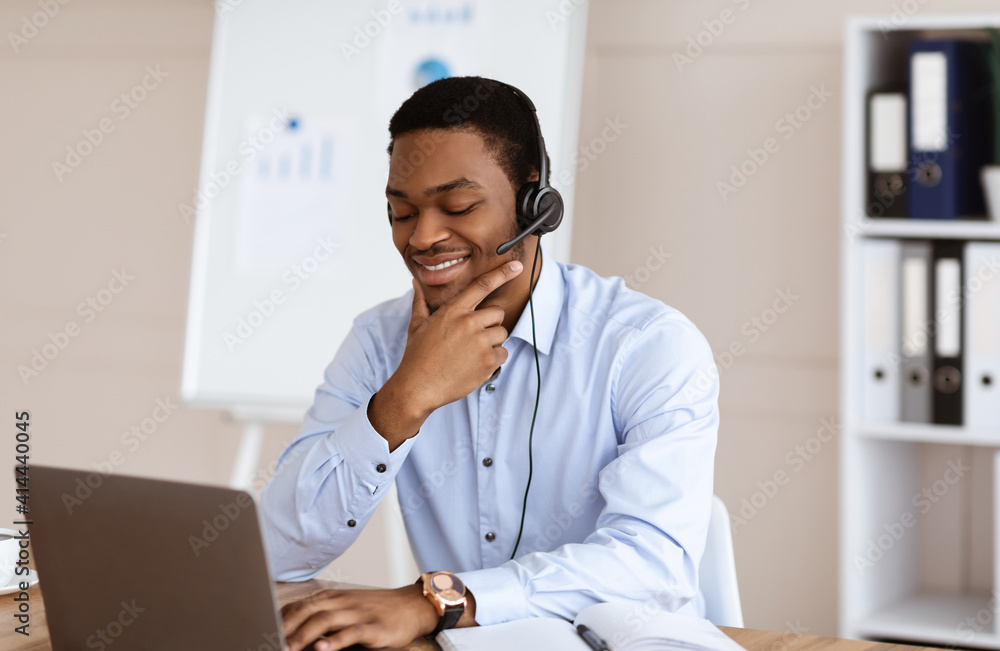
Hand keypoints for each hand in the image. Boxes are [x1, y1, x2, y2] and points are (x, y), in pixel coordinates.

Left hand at [281, 583, 472, 650]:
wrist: (413, 606)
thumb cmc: (377, 610)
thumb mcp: (348, 608)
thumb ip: (323, 615)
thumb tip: (294, 631)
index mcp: (334, 597)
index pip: (301, 604)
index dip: (280, 618)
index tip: (263, 631)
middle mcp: (343, 602)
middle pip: (308, 609)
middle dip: (286, 627)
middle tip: (269, 641)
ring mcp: (359, 613)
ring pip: (326, 619)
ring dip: (304, 634)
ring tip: (288, 647)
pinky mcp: (374, 627)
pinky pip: (352, 632)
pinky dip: (335, 640)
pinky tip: (322, 648)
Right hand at [395, 260, 522, 413]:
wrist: (418, 387)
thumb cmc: (417, 356)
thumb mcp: (416, 326)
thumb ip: (421, 302)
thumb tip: (415, 283)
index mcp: (452, 311)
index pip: (482, 285)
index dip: (502, 273)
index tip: (516, 266)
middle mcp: (468, 323)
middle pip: (497, 313)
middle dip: (490, 324)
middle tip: (473, 339)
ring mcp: (480, 342)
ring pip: (501, 334)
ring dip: (492, 343)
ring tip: (470, 354)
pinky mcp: (488, 361)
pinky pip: (503, 354)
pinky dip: (493, 360)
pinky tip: (474, 365)